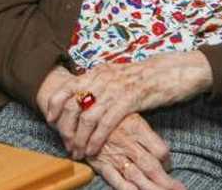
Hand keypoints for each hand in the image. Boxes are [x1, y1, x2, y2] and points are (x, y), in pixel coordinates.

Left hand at [38, 52, 210, 158]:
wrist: (171, 70)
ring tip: (76, 151)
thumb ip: (100, 82)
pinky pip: (106, 123)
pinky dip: (96, 138)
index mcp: (98, 71)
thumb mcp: (117, 74)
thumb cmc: (145, 75)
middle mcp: (102, 79)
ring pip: (87, 117)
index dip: (56, 103)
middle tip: (65, 142)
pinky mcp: (129, 101)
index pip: (67, 86)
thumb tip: (85, 92)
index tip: (50, 118)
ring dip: (79, 137)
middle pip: (73, 105)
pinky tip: (92, 149)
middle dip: (66, 127)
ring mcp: (115, 89)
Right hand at [85, 114, 183, 189]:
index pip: (160, 149)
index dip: (168, 161)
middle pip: (152, 166)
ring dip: (152, 189)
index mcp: (136, 126)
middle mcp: (127, 142)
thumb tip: (158, 146)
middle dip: (167, 182)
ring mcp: (113, 154)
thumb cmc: (102, 108)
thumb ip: (140, 127)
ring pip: (137, 176)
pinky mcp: (99, 162)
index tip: (168, 165)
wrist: (73, 107)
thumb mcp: (125, 110)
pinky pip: (116, 180)